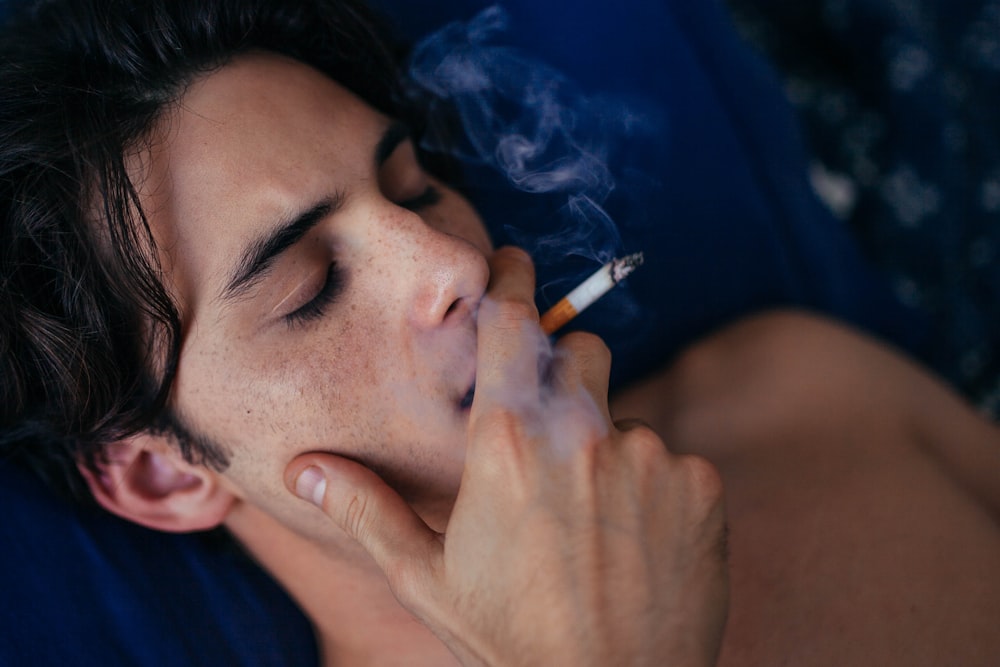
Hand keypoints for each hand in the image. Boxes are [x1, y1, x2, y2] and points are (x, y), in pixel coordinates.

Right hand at [286, 247, 728, 665]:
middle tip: (550, 436)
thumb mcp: (426, 576)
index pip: (509, 325)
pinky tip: (635, 542)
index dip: (509, 283)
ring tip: (591, 520)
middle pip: (580, 352)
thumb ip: (366, 508)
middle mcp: (581, 434)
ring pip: (625, 416)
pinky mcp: (699, 485)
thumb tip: (304, 467)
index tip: (514, 263)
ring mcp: (648, 456)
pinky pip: (672, 460)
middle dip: (565, 373)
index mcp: (506, 443)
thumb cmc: (511, 639)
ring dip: (608, 448)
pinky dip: (654, 488)